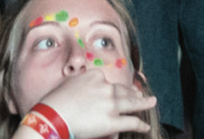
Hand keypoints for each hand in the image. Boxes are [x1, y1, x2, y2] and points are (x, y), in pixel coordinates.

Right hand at [37, 72, 155, 138]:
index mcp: (95, 76)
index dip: (116, 87)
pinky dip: (141, 125)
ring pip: (133, 103)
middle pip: (124, 91)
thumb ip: (82, 84)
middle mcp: (106, 87)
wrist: (52, 116)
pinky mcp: (113, 122)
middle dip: (134, 93)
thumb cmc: (55, 102)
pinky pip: (132, 123)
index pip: (108, 81)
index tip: (120, 89)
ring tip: (151, 102)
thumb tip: (88, 90)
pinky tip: (146, 126)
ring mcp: (111, 104)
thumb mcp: (68, 84)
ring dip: (144, 103)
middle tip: (141, 94)